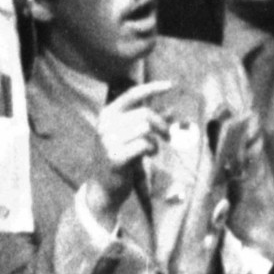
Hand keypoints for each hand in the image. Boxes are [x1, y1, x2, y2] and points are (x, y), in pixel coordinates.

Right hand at [82, 79, 176, 217]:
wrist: (102, 188)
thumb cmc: (120, 159)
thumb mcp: (130, 136)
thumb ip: (147, 122)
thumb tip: (171, 110)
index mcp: (107, 114)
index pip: (132, 94)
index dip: (152, 88)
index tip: (170, 85)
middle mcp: (105, 124)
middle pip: (144, 113)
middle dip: (161, 124)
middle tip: (167, 135)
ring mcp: (108, 140)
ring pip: (145, 129)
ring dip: (156, 140)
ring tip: (153, 149)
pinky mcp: (115, 156)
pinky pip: (144, 144)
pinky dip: (151, 149)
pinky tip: (149, 155)